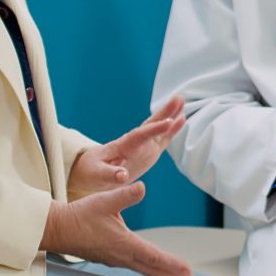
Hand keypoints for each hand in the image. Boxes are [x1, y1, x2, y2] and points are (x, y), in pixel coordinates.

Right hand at [41, 183, 194, 275]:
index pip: (155, 257)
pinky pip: (134, 266)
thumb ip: (126, 195)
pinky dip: (148, 268)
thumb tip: (143, 187)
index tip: (189, 271)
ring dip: (162, 273)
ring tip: (177, 275)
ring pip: (144, 269)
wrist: (57, 228)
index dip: (173, 265)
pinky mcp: (108, 258)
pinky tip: (150, 265)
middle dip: (173, 275)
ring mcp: (114, 259)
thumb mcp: (105, 200)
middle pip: (153, 270)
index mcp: (124, 244)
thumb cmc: (80, 214)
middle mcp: (121, 256)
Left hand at [68, 95, 185, 194]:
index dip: (154, 129)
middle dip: (164, 113)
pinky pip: (162, 139)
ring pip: (159, 128)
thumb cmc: (93, 171)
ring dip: (170, 115)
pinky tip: (182, 118)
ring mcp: (143, 146)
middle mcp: (135, 142)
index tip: (168, 121)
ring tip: (181, 101)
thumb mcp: (97, 174)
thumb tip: (123, 176)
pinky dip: (172, 129)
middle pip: (150, 124)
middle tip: (178, 99)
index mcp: (123, 146)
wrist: (93, 171)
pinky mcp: (149, 152)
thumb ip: (110, 174)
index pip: (140, 135)